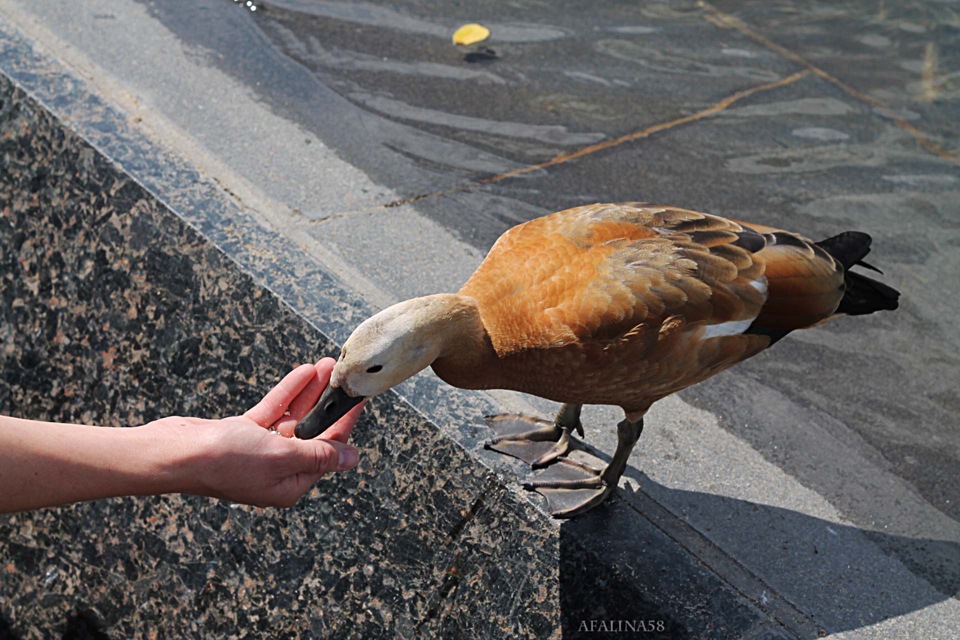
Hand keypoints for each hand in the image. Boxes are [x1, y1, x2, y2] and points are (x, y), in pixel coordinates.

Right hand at [147, 358, 364, 507]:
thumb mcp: (281, 457)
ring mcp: (258, 451)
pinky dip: (287, 393)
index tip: (358, 400)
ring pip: (293, 418)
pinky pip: (272, 411)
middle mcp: (277, 470)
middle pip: (312, 432)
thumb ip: (318, 454)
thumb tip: (350, 459)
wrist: (173, 454)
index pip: (328, 451)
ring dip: (310, 392)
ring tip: (326, 366)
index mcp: (289, 484)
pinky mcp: (241, 434)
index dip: (344, 423)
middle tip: (343, 375)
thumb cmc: (225, 461)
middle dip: (327, 402)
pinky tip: (303, 373)